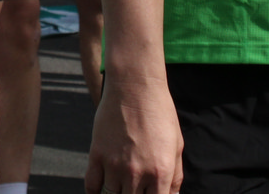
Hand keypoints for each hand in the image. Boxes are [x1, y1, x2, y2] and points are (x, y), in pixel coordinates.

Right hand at [84, 75, 182, 193]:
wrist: (135, 86)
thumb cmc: (160, 113)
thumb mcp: (176, 146)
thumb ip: (175, 177)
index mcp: (161, 172)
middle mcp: (137, 173)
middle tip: (134, 189)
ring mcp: (114, 165)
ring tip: (121, 188)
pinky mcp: (97, 154)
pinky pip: (92, 186)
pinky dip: (95, 192)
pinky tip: (101, 190)